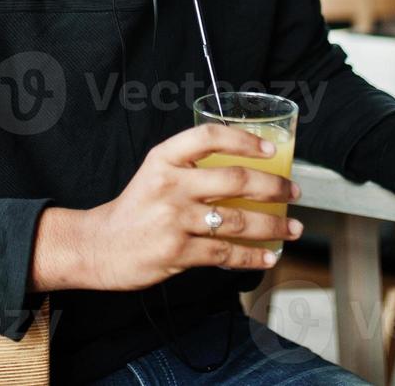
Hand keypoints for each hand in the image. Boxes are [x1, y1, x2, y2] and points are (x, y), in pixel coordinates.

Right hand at [46, 124, 302, 291]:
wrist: (100, 245)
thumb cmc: (136, 208)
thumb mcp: (156, 174)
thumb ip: (191, 169)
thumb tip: (246, 171)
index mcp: (164, 158)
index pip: (209, 137)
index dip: (245, 140)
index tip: (271, 150)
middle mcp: (170, 185)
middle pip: (235, 180)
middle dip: (274, 187)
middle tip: (293, 192)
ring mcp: (174, 220)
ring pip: (238, 220)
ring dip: (273, 226)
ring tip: (292, 228)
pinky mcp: (178, 252)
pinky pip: (226, 253)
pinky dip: (252, 256)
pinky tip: (268, 255)